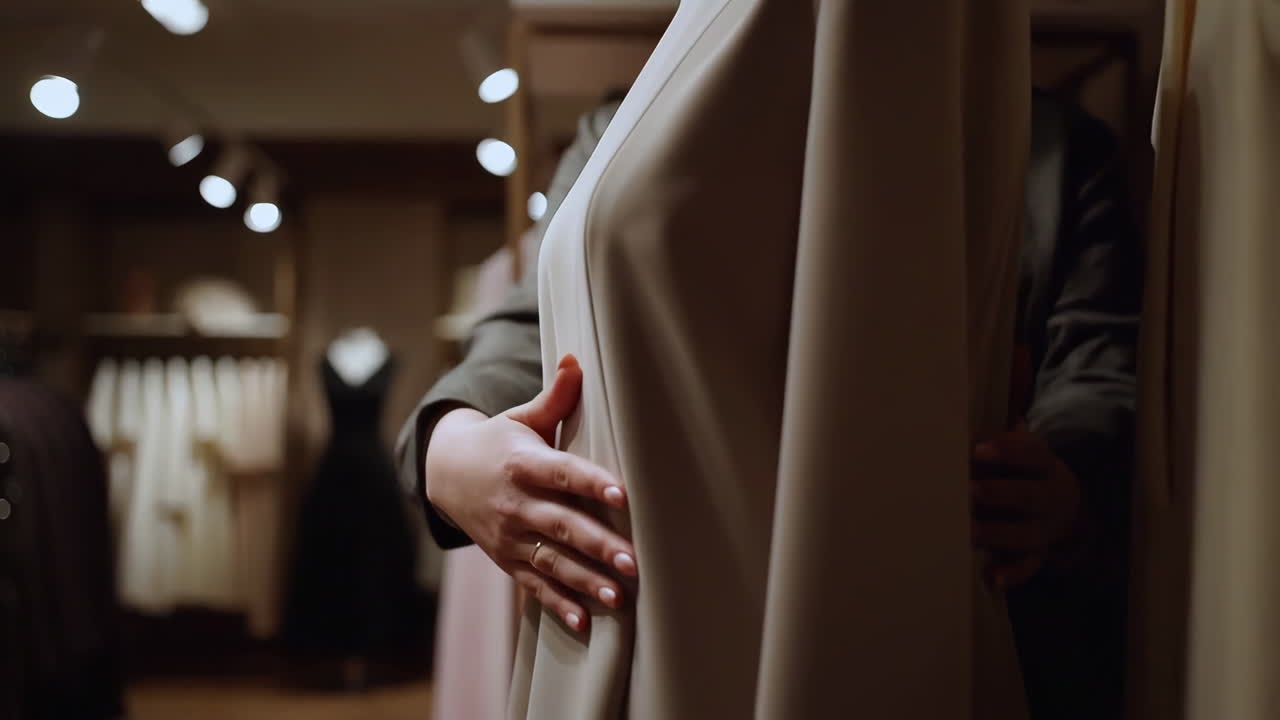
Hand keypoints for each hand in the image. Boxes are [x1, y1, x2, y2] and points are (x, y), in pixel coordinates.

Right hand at [425, 354, 636, 632]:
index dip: (590, 483)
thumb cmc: (499, 441)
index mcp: (523, 464)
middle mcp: (516, 503)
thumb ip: (555, 397)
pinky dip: (558, 605)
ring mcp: (510, 536)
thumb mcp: (522, 417)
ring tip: (618, 597)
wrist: (446, 473)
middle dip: (598, 544)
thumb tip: (577, 359)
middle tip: (633, 561)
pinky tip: (584, 623)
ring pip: (552, 561)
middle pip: (562, 525)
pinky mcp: (508, 559)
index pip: (562, 473)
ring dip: (585, 580)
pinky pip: (535, 585)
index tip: (621, 494)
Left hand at [971, 424, 1082, 588]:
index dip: (1007, 451)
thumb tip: (965, 426)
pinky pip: (1028, 566)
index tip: (978, 450)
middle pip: (1030, 496)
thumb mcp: (1023, 451)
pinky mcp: (1038, 554)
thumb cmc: (1025, 471)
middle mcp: (1049, 497)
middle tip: (971, 490)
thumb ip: (1000, 442)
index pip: (1032, 454)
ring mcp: (1045, 528)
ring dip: (997, 534)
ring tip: (969, 531)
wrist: (1066, 505)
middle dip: (1001, 493)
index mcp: (1045, 466)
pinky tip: (992, 578)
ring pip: (1026, 534)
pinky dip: (1011, 573)